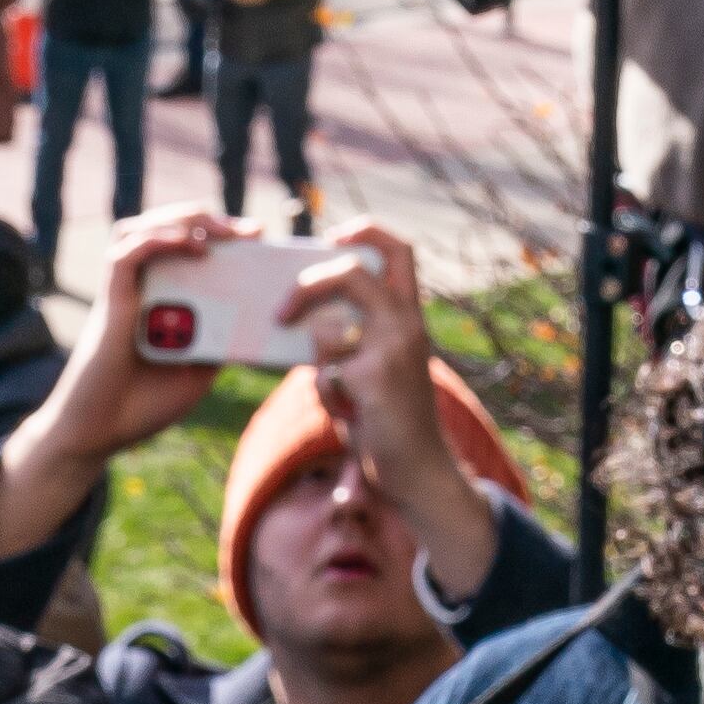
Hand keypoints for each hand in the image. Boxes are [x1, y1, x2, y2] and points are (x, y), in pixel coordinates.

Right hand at [0, 210, 241, 562]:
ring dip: (181, 220)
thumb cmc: (142, 406)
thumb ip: (219, 343)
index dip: (221, 235)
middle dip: (209, 221)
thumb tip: (253, 319)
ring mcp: (122, 292)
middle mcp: (139, 287)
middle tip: (249, 232)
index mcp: (161, 299)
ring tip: (219, 230)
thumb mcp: (198, 373)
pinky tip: (188, 242)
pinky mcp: (109, 301)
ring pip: (142, 229)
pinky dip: (157, 240)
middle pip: (167, 228)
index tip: (257, 237)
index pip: (187, 248)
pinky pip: (127, 255)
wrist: (101, 433)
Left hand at [294, 224, 499, 602]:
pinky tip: (352, 418)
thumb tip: (304, 316)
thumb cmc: (392, 420)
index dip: (365, 231)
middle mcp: (406, 326)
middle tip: (281, 312)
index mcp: (411, 317)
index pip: (398, 250)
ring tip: (344, 399)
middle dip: (307, 287)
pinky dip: (328, 400)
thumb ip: (355, 335)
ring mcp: (391, 350)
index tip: (334, 236)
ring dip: (320, 369)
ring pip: (325, 335)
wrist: (422, 472)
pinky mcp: (373, 379)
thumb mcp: (381, 366)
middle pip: (350, 273)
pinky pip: (324, 376)